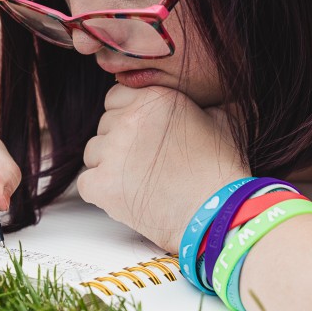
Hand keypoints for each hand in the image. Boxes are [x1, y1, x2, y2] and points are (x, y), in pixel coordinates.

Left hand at [79, 85, 248, 252]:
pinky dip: (101, 190)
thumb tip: (207, 98)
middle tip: (144, 161)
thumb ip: (205, 101)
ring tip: (138, 180)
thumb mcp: (225, 118)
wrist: (217, 213)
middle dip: (120, 140)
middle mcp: (129, 119)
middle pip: (105, 124)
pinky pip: (86, 181)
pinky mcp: (102, 185)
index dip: (128, 115)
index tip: (143, 134)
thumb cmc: (222, 168)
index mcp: (155, 98)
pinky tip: (125, 195)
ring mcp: (113, 152)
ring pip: (93, 151)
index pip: (116, 97)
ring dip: (109, 164)